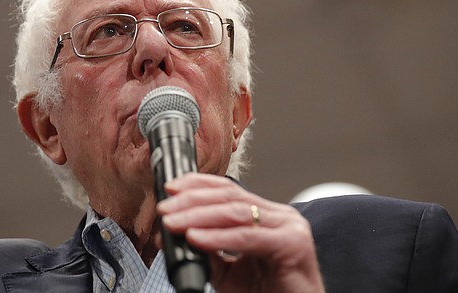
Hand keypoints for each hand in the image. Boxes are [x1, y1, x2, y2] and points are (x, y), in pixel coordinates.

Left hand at [158, 173, 324, 292]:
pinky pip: (248, 237)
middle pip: (229, 196)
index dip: (197, 185)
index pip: (228, 189)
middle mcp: (279, 216)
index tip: (170, 189)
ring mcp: (289, 227)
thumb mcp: (230, 272)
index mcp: (266, 216)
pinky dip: (218, 238)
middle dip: (191, 201)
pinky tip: (196, 238)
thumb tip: (179, 234)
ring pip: (235, 212)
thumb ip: (210, 251)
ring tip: (173, 223)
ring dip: (198, 216)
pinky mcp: (292, 245)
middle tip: (165, 209)